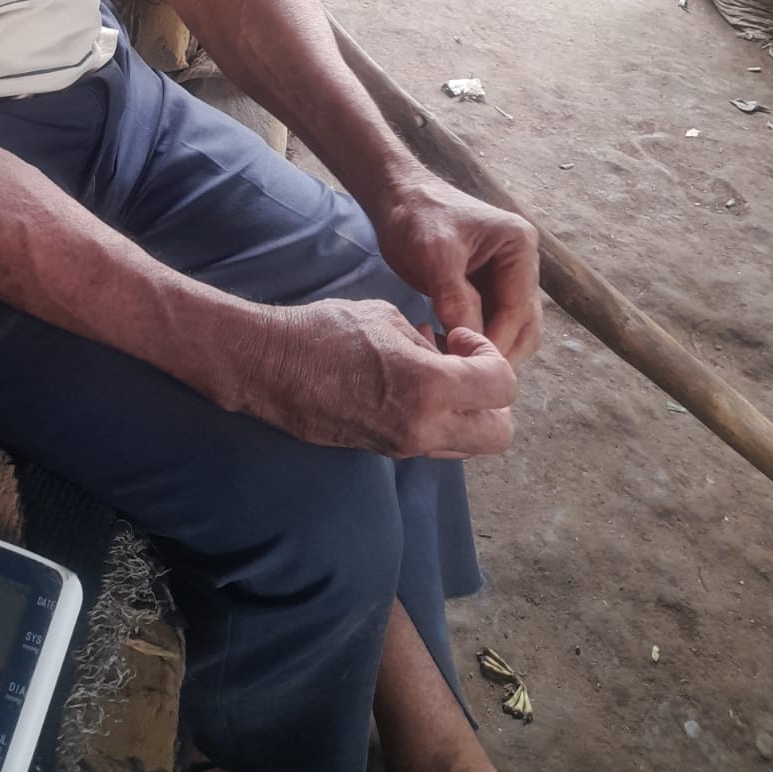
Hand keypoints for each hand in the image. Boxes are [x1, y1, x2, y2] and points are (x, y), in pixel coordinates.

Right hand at [236, 298, 516, 458]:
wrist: (269, 366)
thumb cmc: (323, 331)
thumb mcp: (387, 319)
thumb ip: (431, 344)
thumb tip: (448, 355)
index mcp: (428, 387)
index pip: (502, 386)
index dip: (491, 355)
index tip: (461, 337)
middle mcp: (423, 427)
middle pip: (498, 433)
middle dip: (494, 399)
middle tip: (467, 366)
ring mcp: (404, 446)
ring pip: (469, 444)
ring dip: (467, 412)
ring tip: (437, 376)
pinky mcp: (385, 452)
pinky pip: (435, 444)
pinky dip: (439, 419)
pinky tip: (410, 386)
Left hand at [375, 183, 541, 366]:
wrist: (396, 196)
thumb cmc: (416, 215)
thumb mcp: (435, 254)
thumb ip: (455, 297)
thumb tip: (470, 343)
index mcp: (520, 246)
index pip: (518, 308)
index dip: (496, 341)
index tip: (470, 366)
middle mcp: (521, 264)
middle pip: (524, 324)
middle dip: (499, 351)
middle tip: (466, 376)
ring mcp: (505, 278)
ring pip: (510, 329)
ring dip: (489, 350)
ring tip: (457, 368)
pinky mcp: (486, 289)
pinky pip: (489, 324)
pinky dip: (475, 341)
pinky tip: (451, 353)